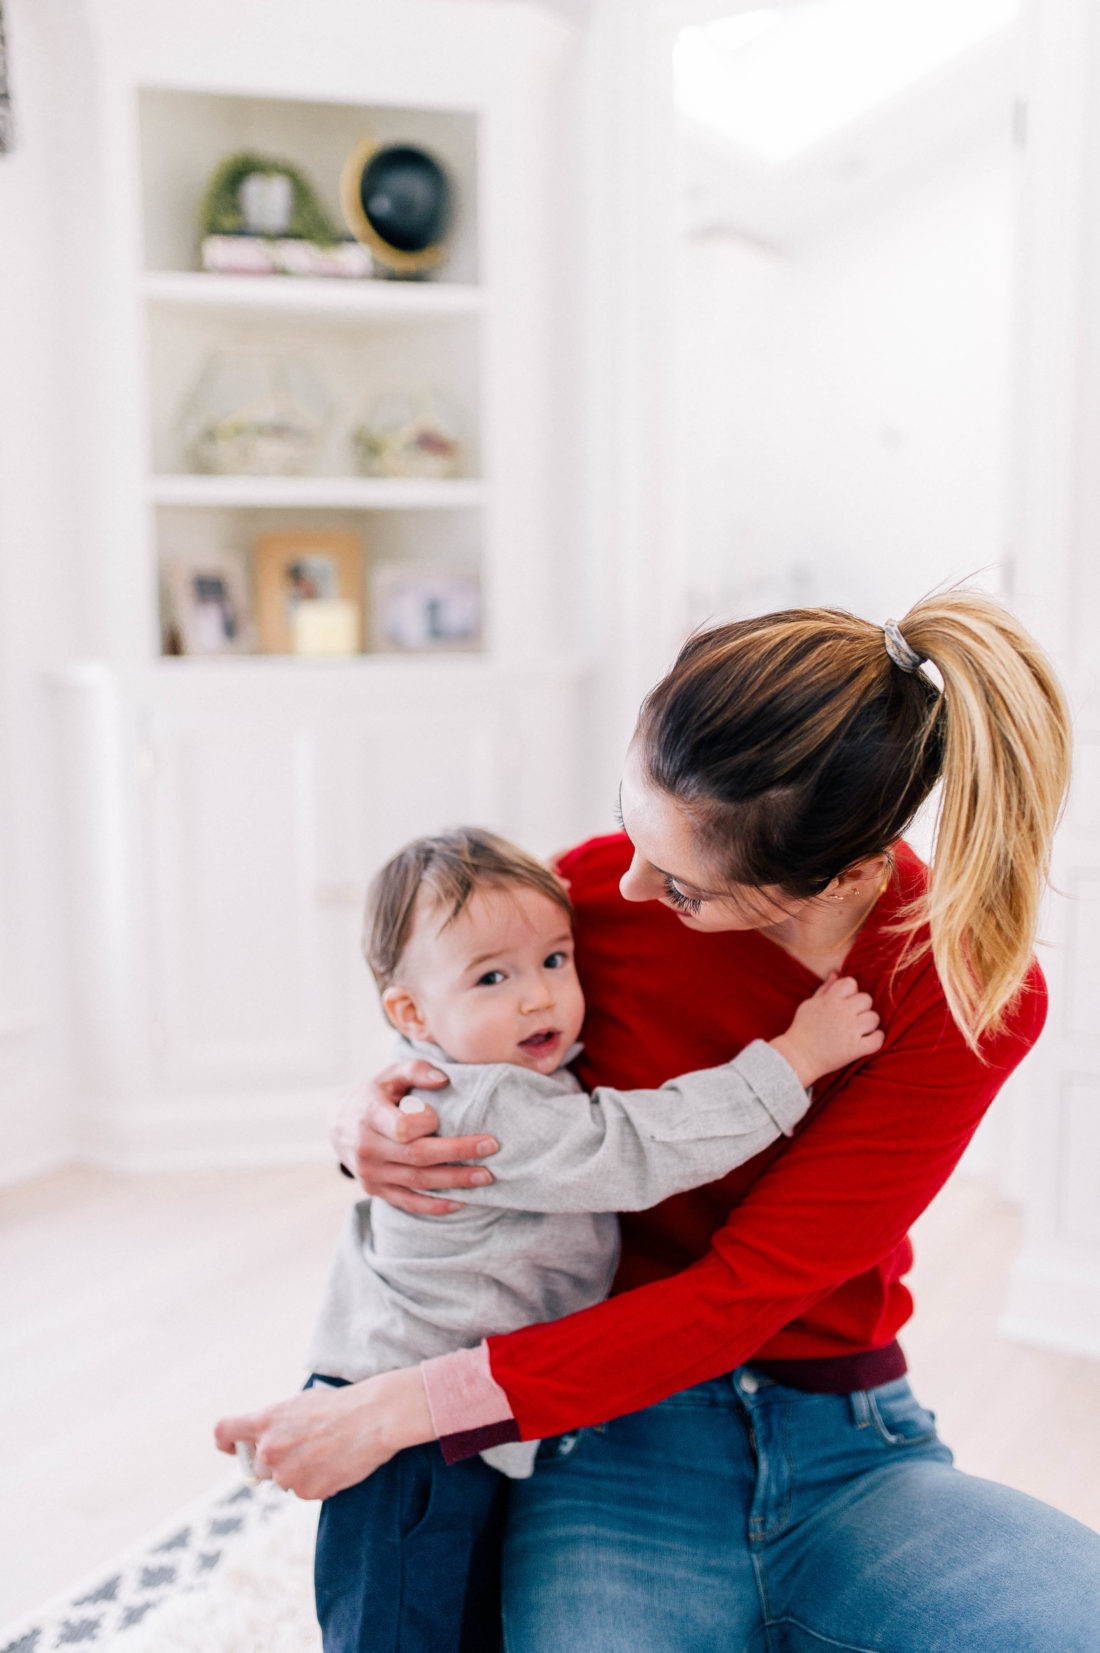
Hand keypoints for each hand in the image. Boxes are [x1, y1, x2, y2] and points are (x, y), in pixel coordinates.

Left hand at [214, 1368, 435, 1500]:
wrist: (374, 1417)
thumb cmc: (340, 1404)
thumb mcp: (301, 1403)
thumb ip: (277, 1423)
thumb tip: (268, 1438)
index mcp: (266, 1421)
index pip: (224, 1433)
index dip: (226, 1443)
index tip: (233, 1447)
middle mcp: (270, 1450)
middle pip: (257, 1467)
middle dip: (274, 1462)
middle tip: (301, 1449)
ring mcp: (287, 1474)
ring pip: (283, 1480)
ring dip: (298, 1472)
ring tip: (326, 1453)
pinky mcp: (308, 1492)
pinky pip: (305, 1491)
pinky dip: (318, 1482)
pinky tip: (336, 1464)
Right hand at [331, 1062, 498, 1215]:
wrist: (338, 1125)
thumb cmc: (374, 1095)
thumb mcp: (390, 1075)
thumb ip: (416, 1070)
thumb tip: (444, 1080)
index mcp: (369, 1116)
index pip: (403, 1127)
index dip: (427, 1123)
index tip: (439, 1116)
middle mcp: (367, 1148)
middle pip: (418, 1157)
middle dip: (458, 1153)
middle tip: (491, 1148)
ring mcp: (370, 1173)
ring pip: (418, 1182)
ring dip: (454, 1182)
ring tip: (485, 1177)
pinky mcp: (375, 1190)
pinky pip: (408, 1202)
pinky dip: (435, 1206)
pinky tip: (461, 1202)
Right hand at [770, 973, 883, 1088]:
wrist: (799, 1056)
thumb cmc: (803, 1029)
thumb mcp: (810, 1004)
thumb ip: (825, 989)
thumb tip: (836, 974)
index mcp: (830, 1000)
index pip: (851, 983)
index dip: (851, 991)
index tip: (845, 1001)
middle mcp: (842, 1013)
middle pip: (866, 999)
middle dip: (861, 1007)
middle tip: (853, 1016)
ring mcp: (850, 1031)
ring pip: (874, 1018)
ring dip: (869, 1023)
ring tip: (860, 1029)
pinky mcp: (855, 1049)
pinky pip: (878, 1039)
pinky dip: (876, 1039)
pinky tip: (869, 1039)